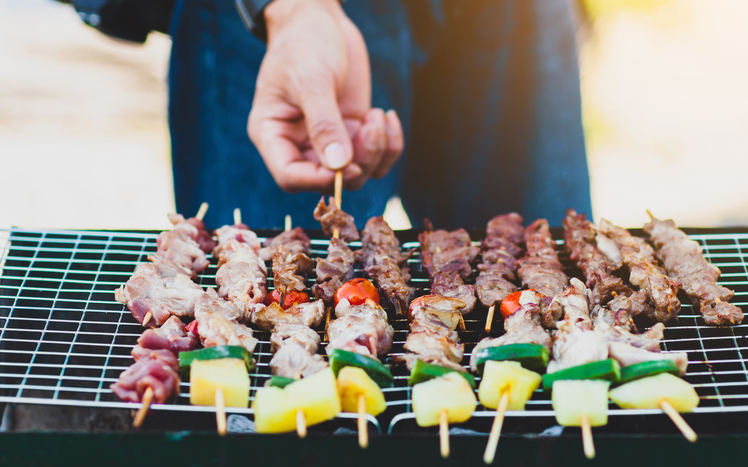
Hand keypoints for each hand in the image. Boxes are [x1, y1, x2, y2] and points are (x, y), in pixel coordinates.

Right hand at [248, 0, 403, 192]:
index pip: (290, 176)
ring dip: (375, 152)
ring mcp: (327, 141)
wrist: (320, 21)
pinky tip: (387, 116)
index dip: (318, 179)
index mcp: (273, 134)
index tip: (346, 165)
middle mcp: (298, 144)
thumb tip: (339, 165)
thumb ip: (324, 123)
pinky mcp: (351, 133)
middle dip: (357, 162)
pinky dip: (388, 145)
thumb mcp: (312, 80)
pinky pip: (374, 158)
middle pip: (329, 180)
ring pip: (355, 174)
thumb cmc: (304, 44)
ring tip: (378, 116)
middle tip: (371, 128)